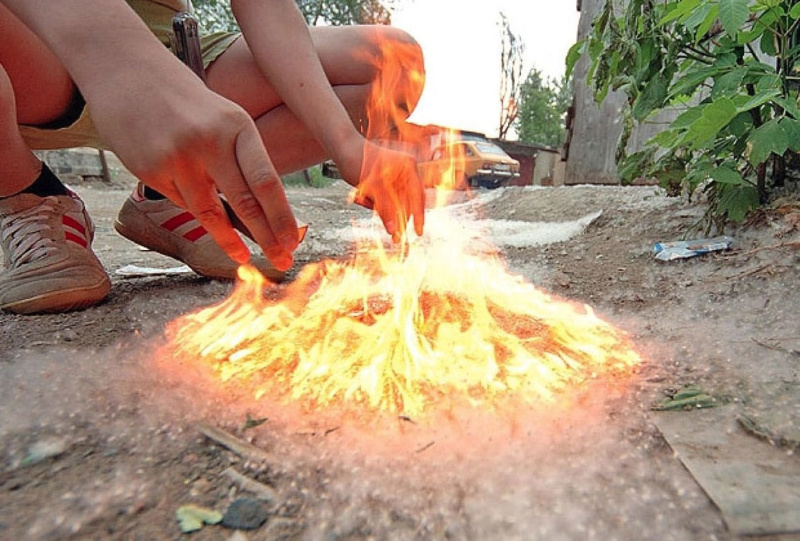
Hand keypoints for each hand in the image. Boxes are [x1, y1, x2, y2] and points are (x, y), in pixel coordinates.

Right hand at [0, 0, 299, 269]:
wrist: (124, 70)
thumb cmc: (186, 102)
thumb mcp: (224, 119)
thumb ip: (243, 159)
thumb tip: (265, 212)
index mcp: (237, 126)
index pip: (267, 181)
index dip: (282, 218)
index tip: (294, 243)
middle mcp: (209, 142)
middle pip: (245, 203)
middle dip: (267, 239)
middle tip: (282, 263)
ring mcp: (177, 157)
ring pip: (209, 211)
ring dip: (229, 240)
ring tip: (244, 258)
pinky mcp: (149, 169)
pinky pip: (179, 201)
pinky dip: (192, 208)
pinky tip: (192, 200)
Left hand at [337, 139, 424, 240]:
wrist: (342, 147)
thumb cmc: (357, 161)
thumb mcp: (372, 187)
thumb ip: (385, 209)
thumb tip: (393, 230)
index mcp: (408, 167)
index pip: (418, 196)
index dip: (419, 215)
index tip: (418, 232)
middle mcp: (406, 172)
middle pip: (408, 202)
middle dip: (397, 216)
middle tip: (393, 236)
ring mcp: (396, 177)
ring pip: (395, 204)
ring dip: (380, 208)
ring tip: (360, 199)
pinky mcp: (386, 183)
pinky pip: (385, 201)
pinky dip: (374, 203)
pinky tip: (360, 197)